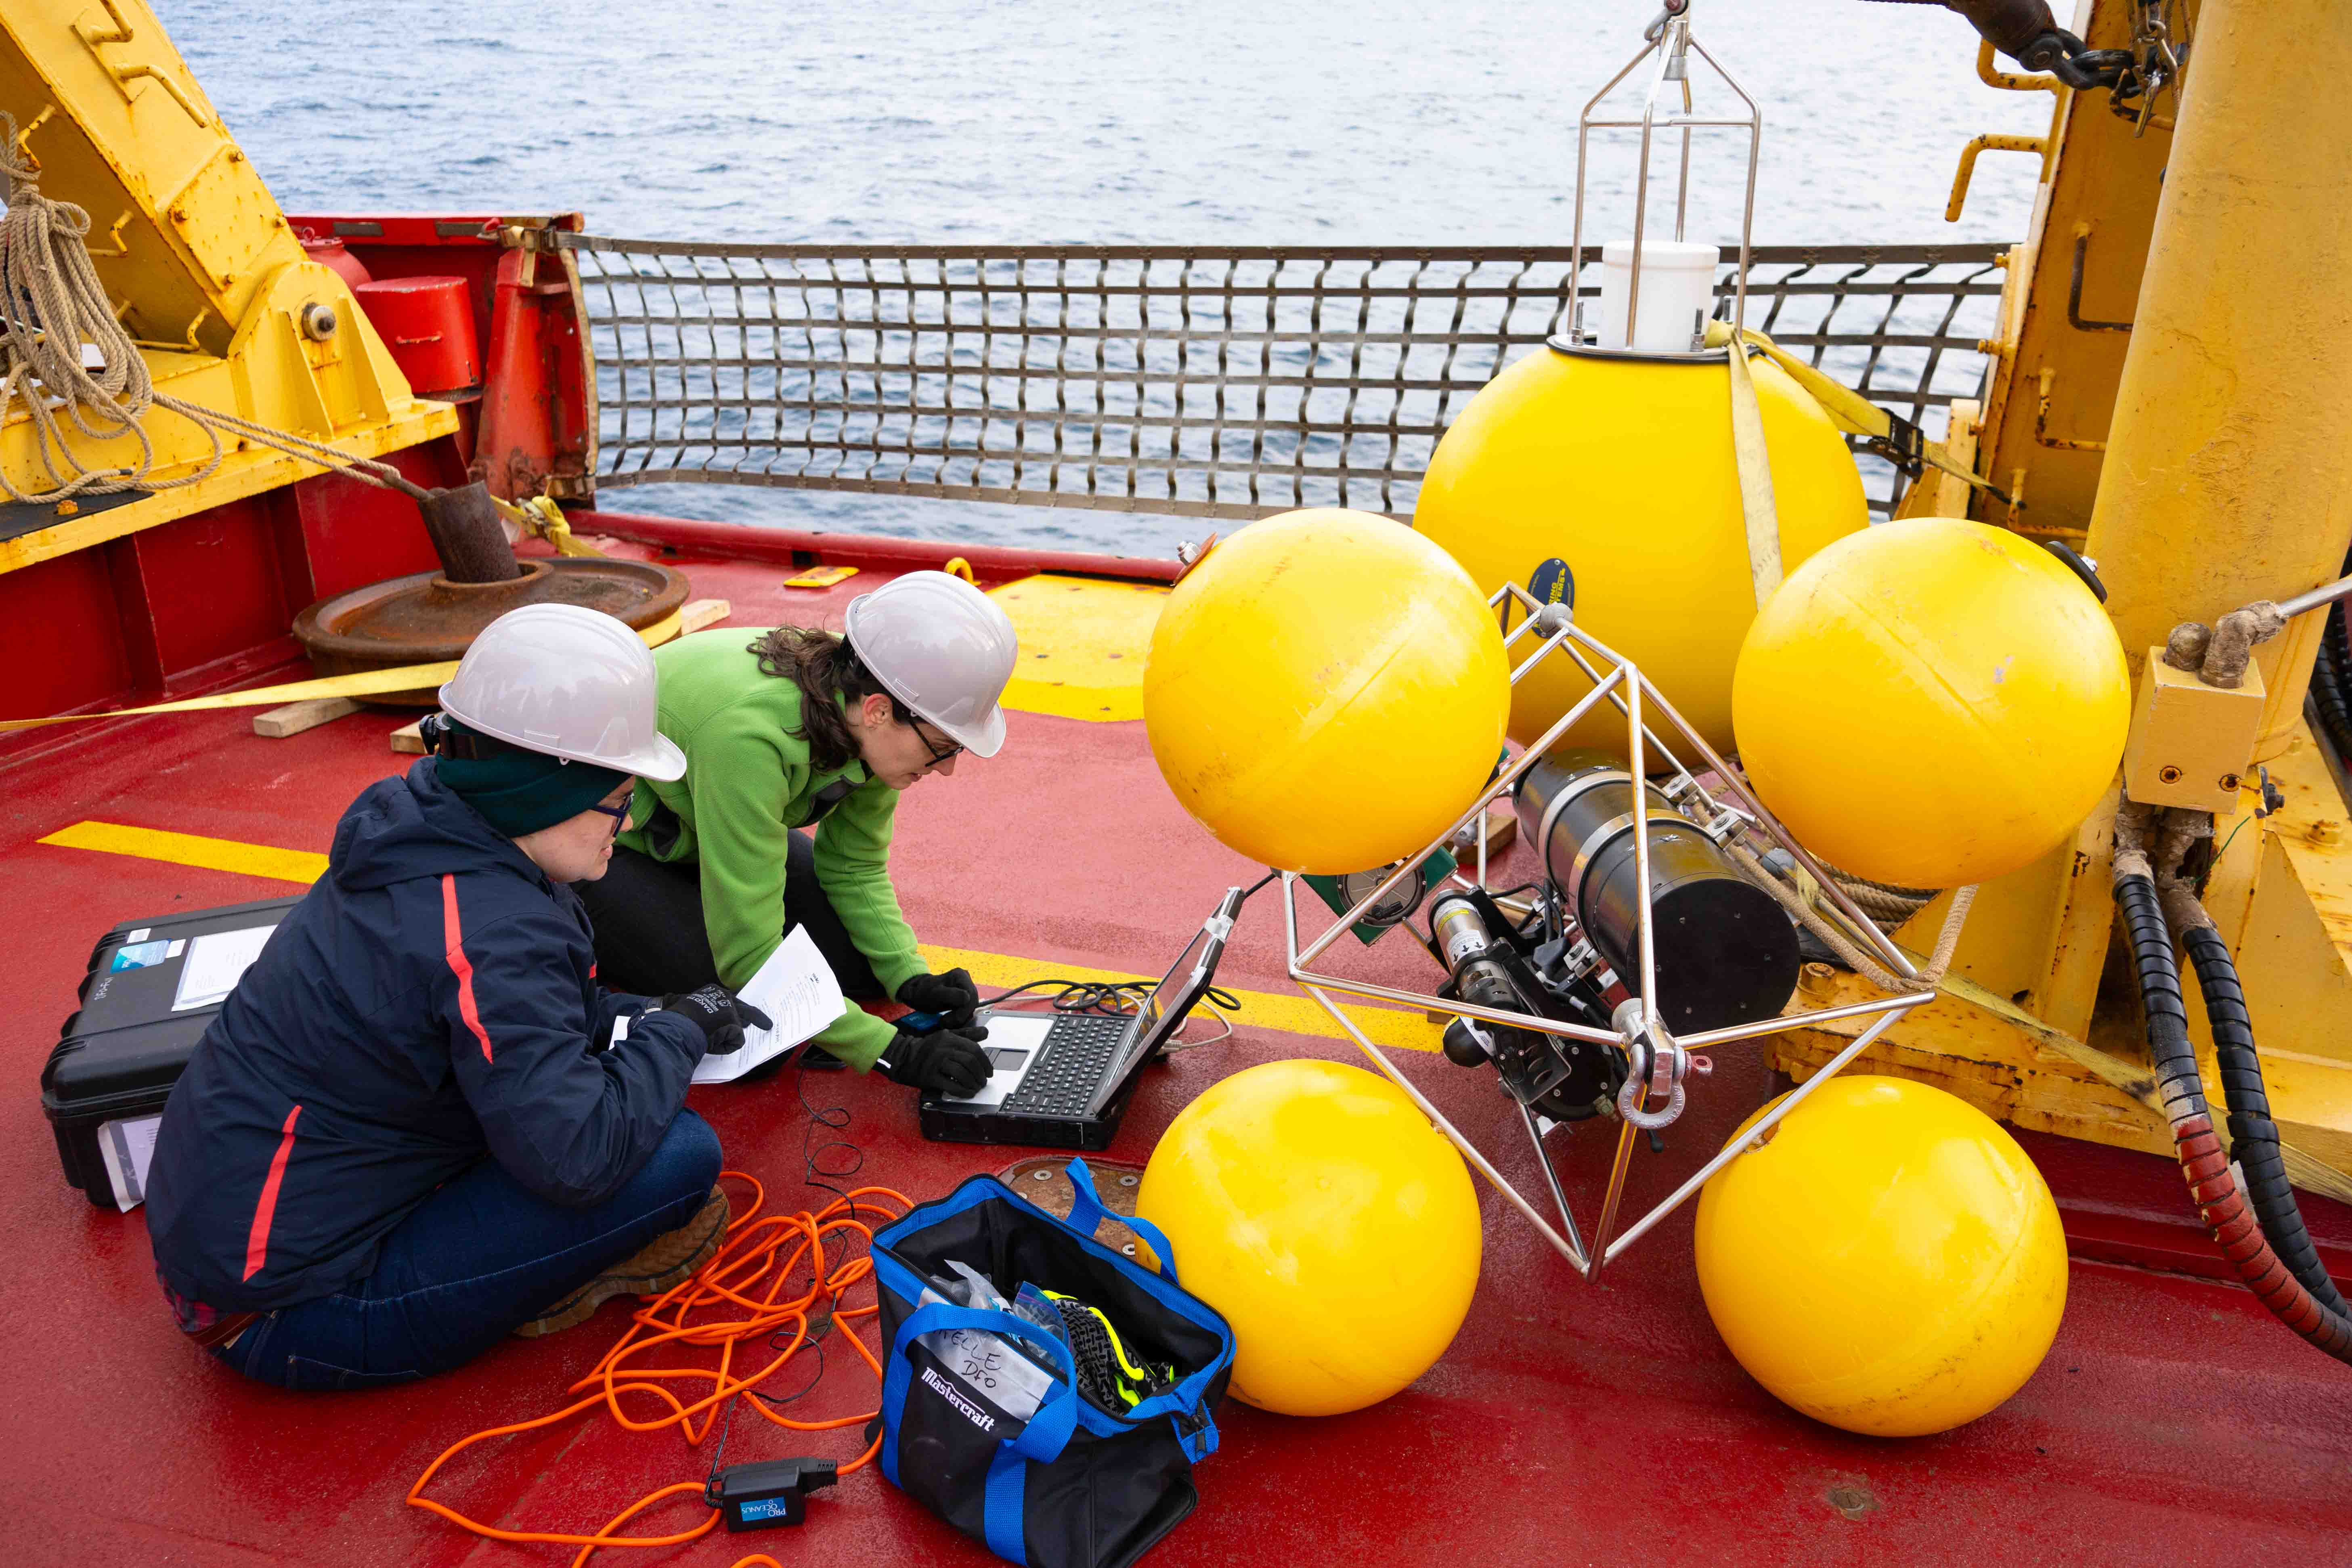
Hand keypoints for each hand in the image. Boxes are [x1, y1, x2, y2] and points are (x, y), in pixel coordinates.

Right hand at [657, 984, 773, 1054]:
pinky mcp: (734, 1024)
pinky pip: (734, 1041)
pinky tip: (712, 1045)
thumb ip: (686, 1003)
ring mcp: (731, 1010)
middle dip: (757, 1017)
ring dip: (731, 1035)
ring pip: (737, 1027)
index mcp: (713, 991)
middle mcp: (725, 997)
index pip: (730, 1000)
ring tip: (751, 1035)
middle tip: (768, 1025)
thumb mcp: (680, 1004)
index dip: (737, 1009)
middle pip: (745, 1009)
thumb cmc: (675, 1016)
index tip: (745, 1016)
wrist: (678, 1024)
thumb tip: (671, 997)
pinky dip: (724, 1047)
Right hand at [878, 1023, 992, 1095]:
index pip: (974, 1049)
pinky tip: (967, 1093)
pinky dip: (962, 1091)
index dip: (985, 1062)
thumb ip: (966, 1035)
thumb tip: (986, 1033)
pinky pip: (950, 1085)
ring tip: (976, 1088)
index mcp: (949, 1038)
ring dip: (973, 1083)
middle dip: (980, 1074)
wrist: (903, 1057)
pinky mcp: (929, 1076)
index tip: (989, 1071)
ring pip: (961, 1073)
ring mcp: (935, 1063)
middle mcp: (943, 1049)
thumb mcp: (947, 1036)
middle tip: (983, 1082)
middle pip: (970, 1062)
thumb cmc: (928, 1048)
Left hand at [896, 968, 980, 1029]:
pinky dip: (959, 1017)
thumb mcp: (935, 994)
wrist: (917, 993)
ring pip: (971, 1008)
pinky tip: (949, 1019)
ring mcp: (966, 988)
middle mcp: (966, 979)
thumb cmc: (924, 993)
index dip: (962, 1012)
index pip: (971, 997)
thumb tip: (967, 998)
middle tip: (944, 1023)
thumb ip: (951, 994)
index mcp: (960, 975)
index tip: (946, 1020)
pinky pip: (967, 1009)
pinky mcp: (965, 996)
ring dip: (959, 1018)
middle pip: (972, 1003)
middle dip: (960, 1016)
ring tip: (945, 1021)